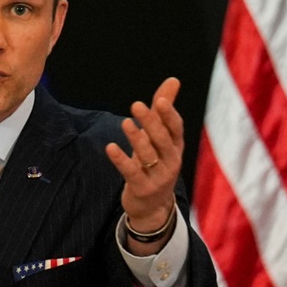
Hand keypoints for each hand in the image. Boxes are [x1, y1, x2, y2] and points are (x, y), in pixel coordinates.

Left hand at [105, 77, 183, 241]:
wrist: (153, 206)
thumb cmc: (156, 164)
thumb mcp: (160, 138)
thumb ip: (164, 110)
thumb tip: (173, 79)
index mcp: (176, 146)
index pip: (176, 128)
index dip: (169, 115)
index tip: (160, 100)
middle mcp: (171, 160)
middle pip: (162, 139)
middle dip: (150, 122)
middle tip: (136, 105)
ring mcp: (159, 177)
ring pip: (148, 155)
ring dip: (136, 138)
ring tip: (125, 122)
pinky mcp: (143, 188)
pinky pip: (132, 172)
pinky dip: (121, 160)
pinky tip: (110, 148)